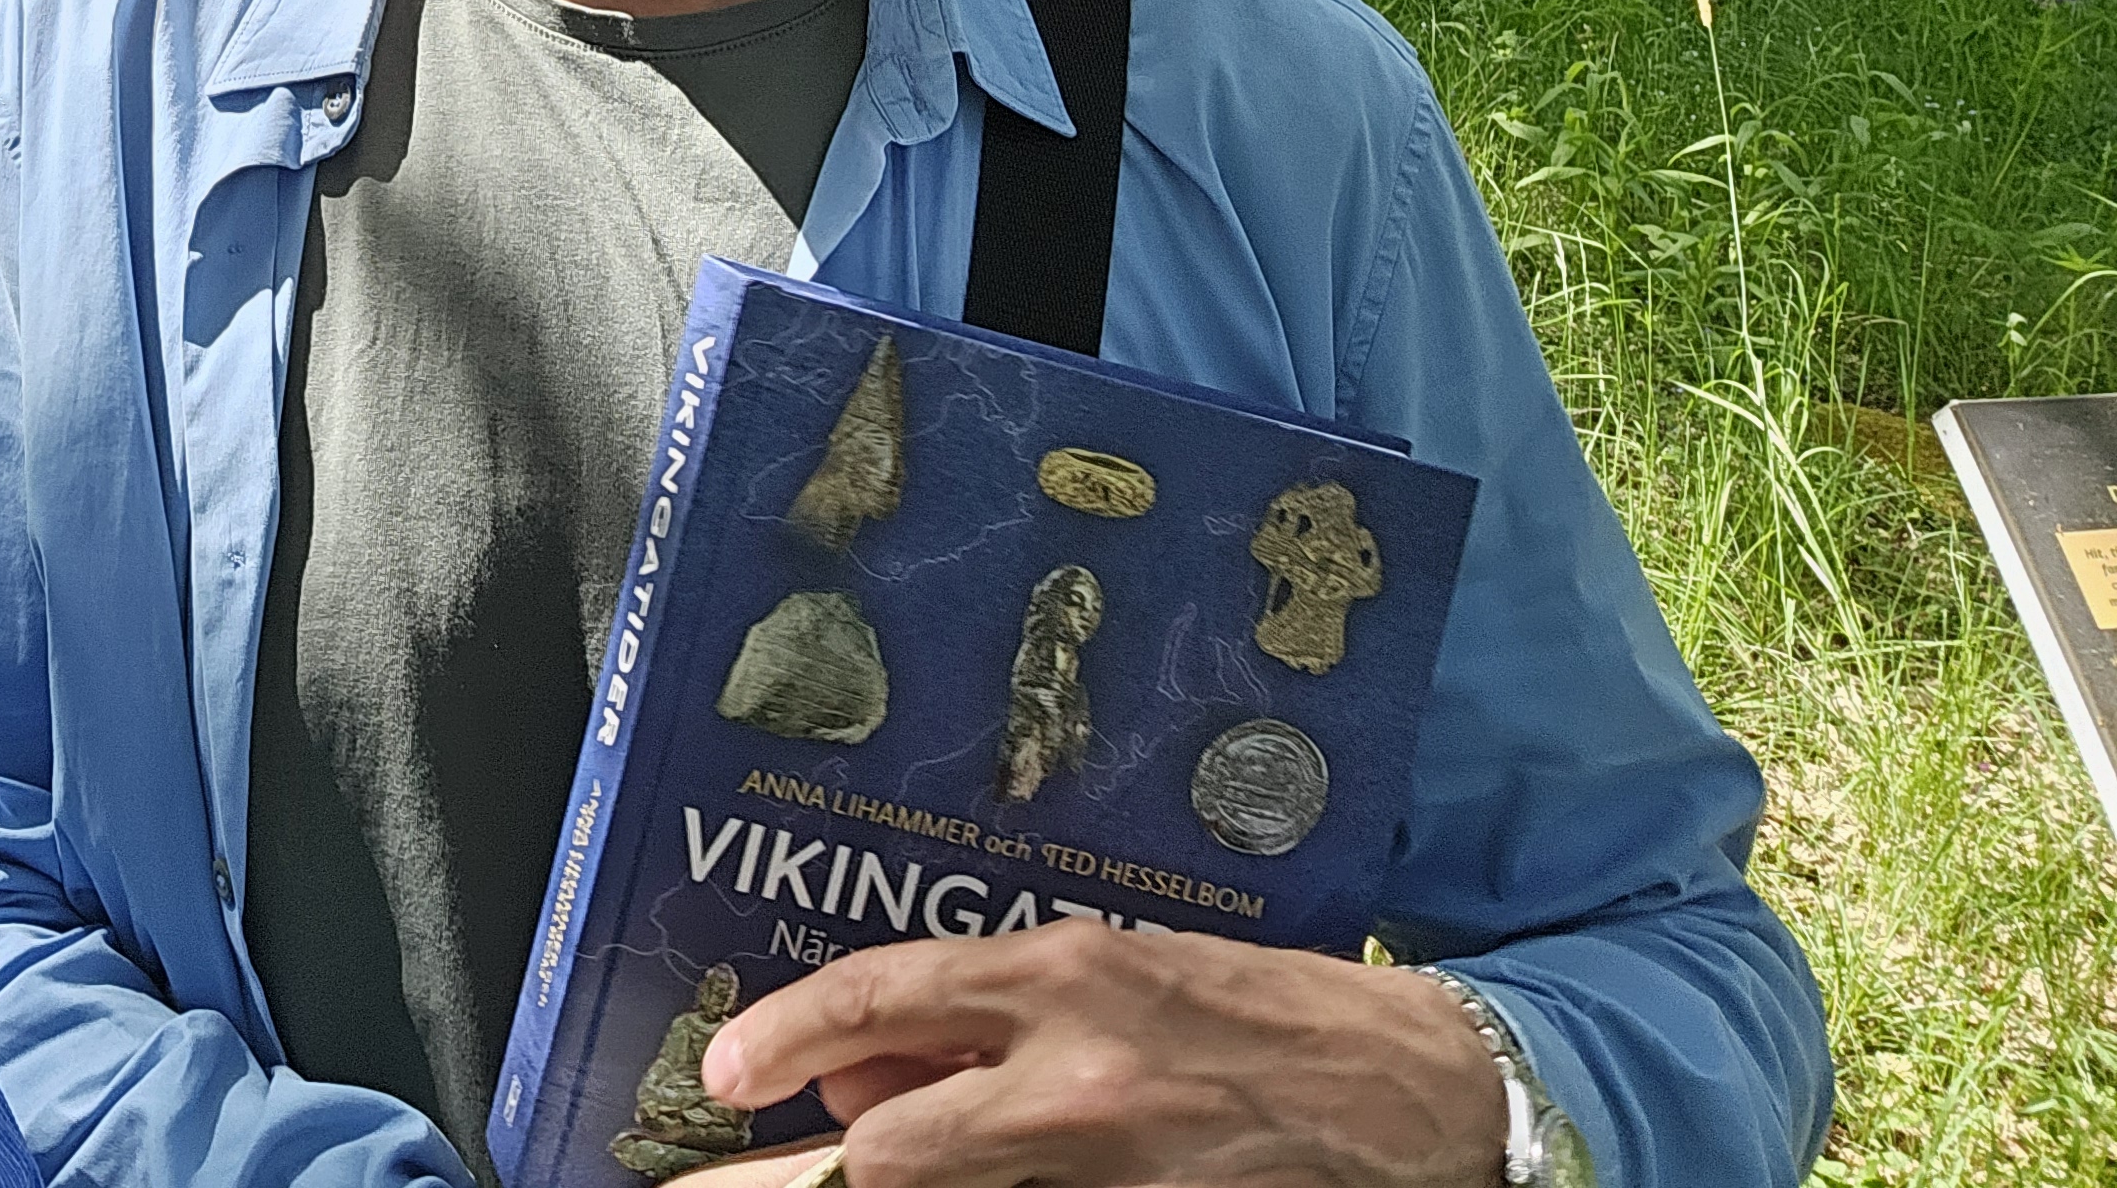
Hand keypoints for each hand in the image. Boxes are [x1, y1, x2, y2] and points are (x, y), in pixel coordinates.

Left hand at [694, 921, 1508, 1186]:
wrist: (1414, 1087)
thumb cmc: (1256, 1010)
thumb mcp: (1112, 972)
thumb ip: (985, 1017)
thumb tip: (867, 1064)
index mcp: (1064, 975)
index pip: (883, 998)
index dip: (786, 1036)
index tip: (726, 1070)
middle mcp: (1076, 1076)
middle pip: (893, 1153)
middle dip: (832, 1163)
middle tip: (784, 1161)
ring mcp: (1114, 1170)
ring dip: (911, 1180)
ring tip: (915, 1155)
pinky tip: (1002, 1177)